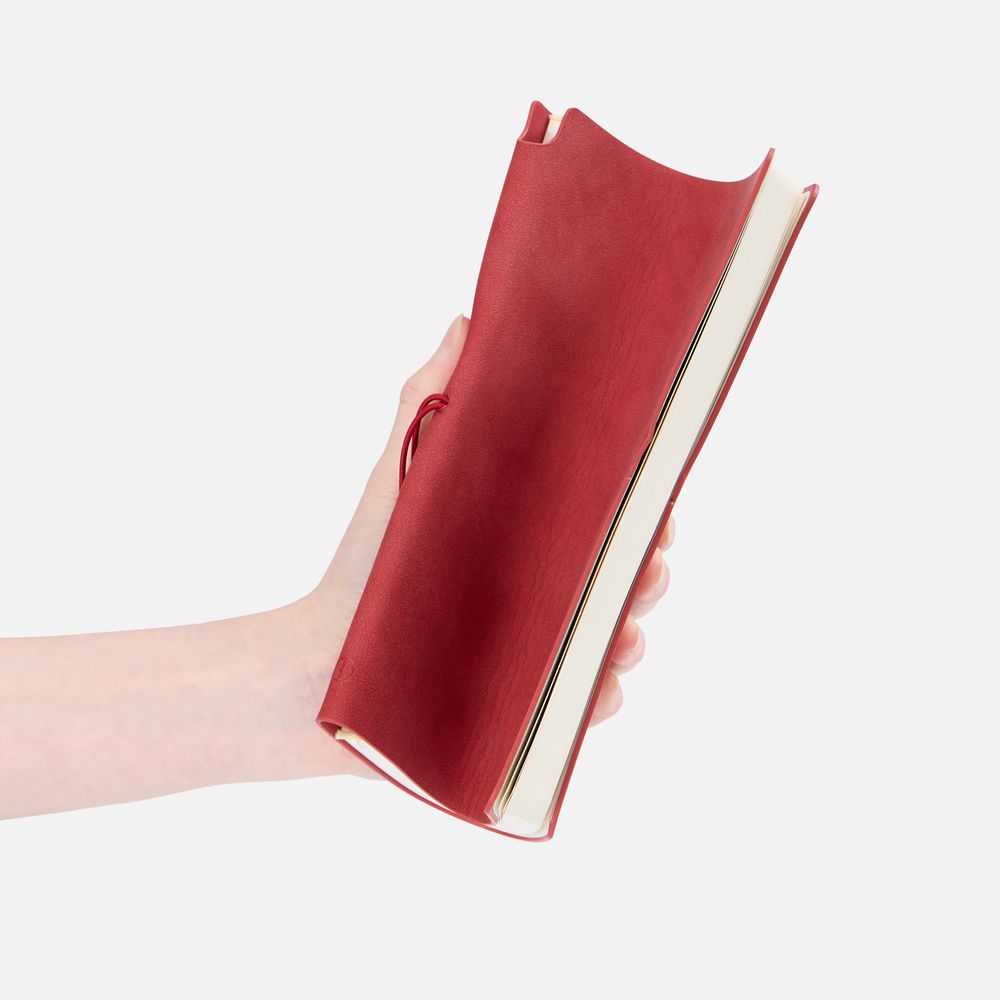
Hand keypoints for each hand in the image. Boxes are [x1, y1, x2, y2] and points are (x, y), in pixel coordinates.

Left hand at [306, 314, 673, 731]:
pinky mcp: (521, 714)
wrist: (316, 668)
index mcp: (523, 541)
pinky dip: (599, 697)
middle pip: (620, 577)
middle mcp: (538, 596)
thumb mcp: (401, 475)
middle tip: (647, 559)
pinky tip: (598, 685)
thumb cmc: (364, 566)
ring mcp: (534, 657)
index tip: (650, 491)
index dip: (634, 501)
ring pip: (611, 642)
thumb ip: (428, 398)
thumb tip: (464, 321)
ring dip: (631, 633)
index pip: (600, 516)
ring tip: (623, 628)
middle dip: (646, 567)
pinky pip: (578, 708)